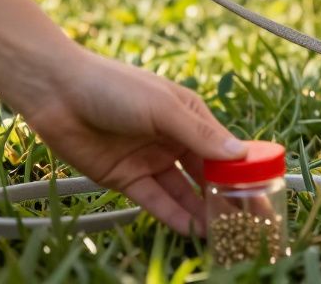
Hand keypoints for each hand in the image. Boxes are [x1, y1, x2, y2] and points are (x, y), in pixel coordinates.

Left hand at [20, 52, 246, 235]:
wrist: (57, 92)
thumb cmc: (113, 86)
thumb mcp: (163, 107)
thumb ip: (199, 134)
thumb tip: (240, 154)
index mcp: (190, 115)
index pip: (225, 149)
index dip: (244, 171)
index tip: (263, 191)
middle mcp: (174, 139)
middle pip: (207, 174)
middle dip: (227, 196)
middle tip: (249, 222)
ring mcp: (151, 160)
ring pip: (184, 191)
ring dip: (202, 210)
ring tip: (222, 232)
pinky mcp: (127, 179)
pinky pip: (155, 200)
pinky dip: (172, 214)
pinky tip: (190, 229)